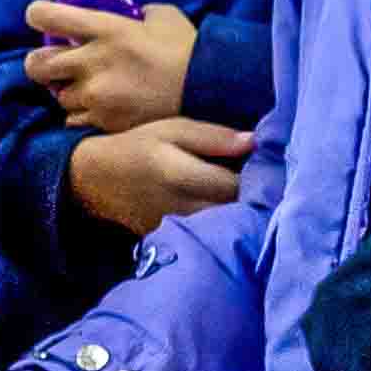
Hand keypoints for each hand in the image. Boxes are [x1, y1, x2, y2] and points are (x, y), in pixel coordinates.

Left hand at [25, 0, 200, 134]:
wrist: (210, 92)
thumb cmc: (188, 50)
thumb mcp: (163, 16)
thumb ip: (137, 13)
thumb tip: (128, 14)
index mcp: (105, 29)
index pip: (46, 16)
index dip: (38, 15)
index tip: (42, 19)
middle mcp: (92, 62)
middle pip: (37, 65)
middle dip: (40, 63)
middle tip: (55, 64)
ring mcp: (96, 96)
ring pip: (58, 96)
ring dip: (68, 92)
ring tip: (89, 90)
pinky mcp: (105, 122)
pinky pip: (75, 121)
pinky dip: (83, 116)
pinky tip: (100, 110)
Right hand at [70, 117, 253, 234]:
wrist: (98, 180)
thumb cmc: (140, 146)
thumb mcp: (173, 129)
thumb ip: (213, 137)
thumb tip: (255, 142)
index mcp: (181, 175)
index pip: (235, 185)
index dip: (260, 179)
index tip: (271, 169)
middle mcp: (180, 207)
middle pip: (233, 212)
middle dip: (254, 201)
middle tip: (269, 185)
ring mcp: (176, 229)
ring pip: (223, 228)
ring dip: (241, 216)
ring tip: (254, 199)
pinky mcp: (173, 241)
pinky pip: (208, 236)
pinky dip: (223, 226)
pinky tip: (229, 213)